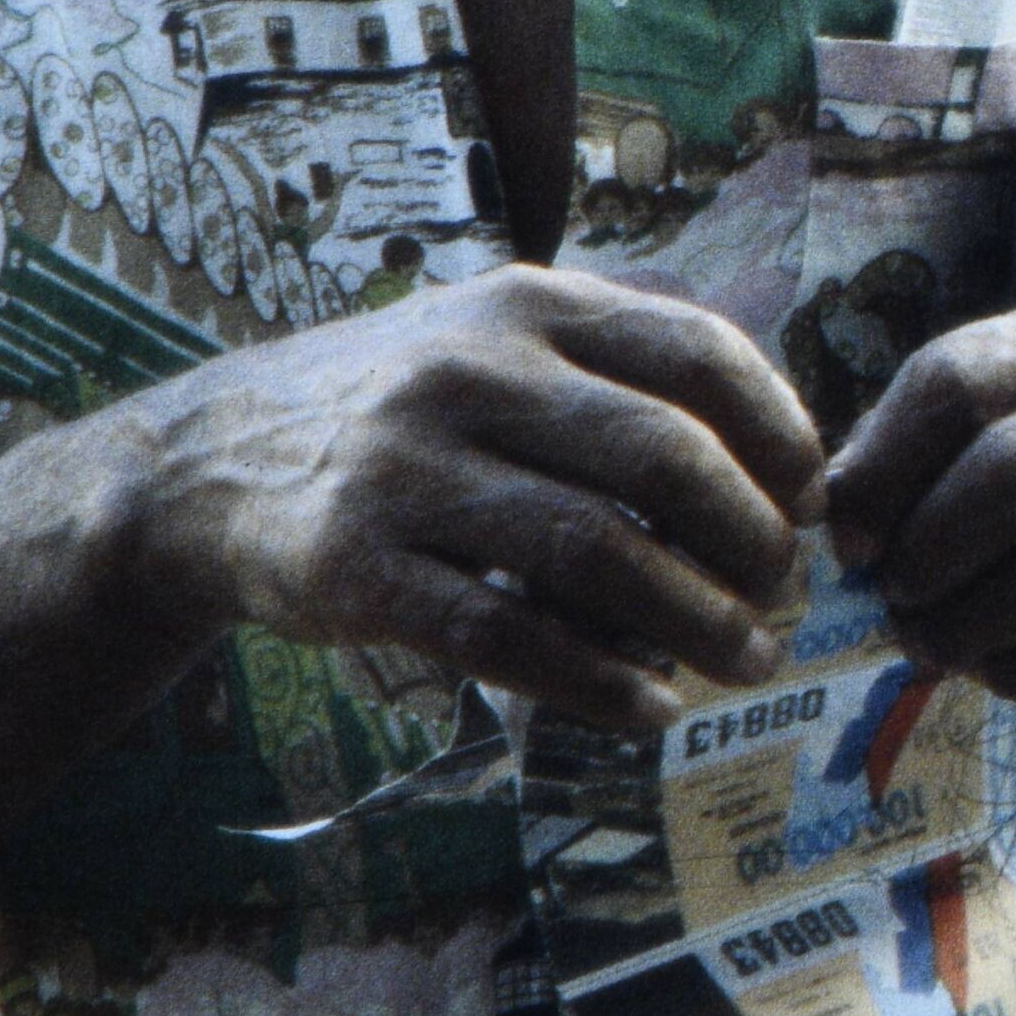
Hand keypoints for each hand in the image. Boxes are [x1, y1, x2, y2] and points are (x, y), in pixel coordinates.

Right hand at [120, 268, 826, 734]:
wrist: (204, 466)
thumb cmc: (393, 412)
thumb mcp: (491, 340)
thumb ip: (615, 371)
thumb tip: (780, 455)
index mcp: (523, 307)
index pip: (698, 352)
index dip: (780, 433)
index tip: (811, 501)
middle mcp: (468, 373)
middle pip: (666, 459)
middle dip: (751, 542)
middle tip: (784, 596)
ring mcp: (405, 471)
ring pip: (598, 555)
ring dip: (695, 623)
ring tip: (742, 661)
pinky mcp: (357, 570)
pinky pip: (509, 639)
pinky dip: (600, 684)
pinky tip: (650, 708)